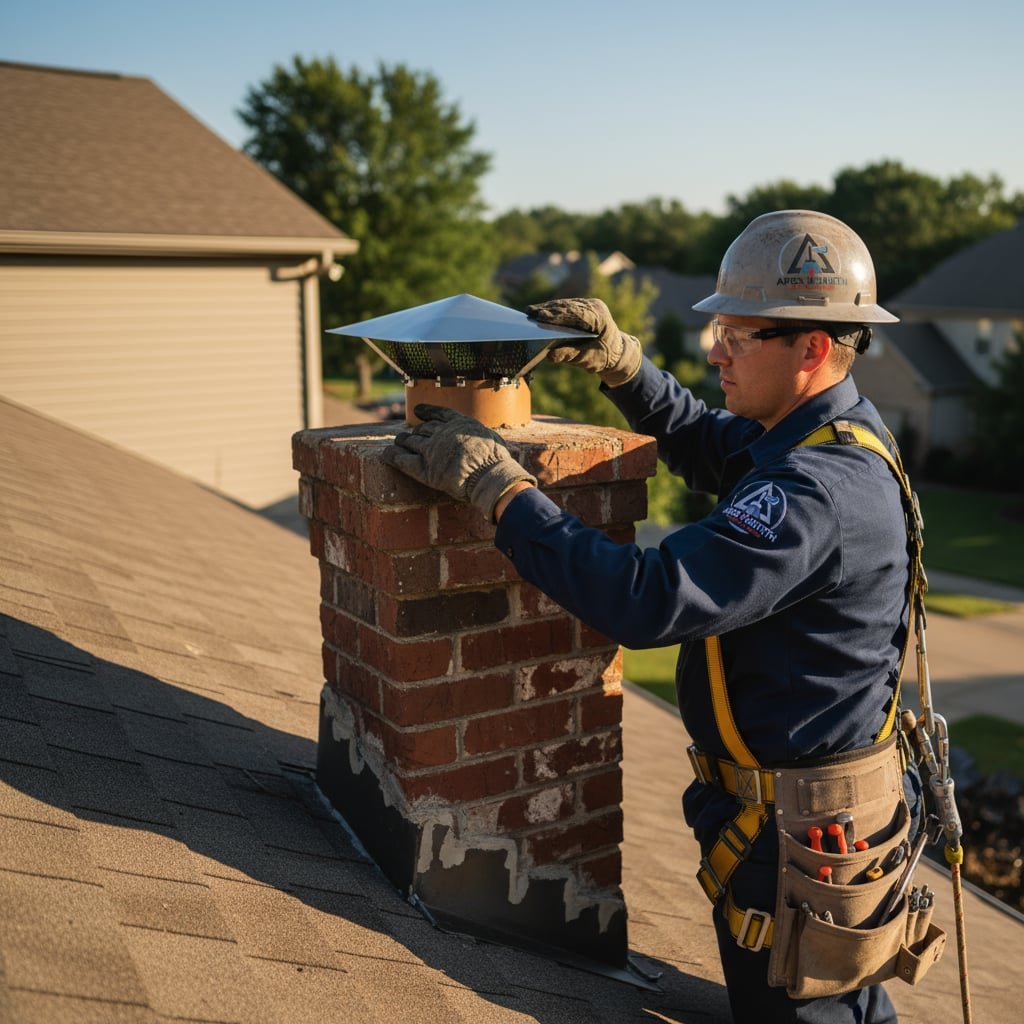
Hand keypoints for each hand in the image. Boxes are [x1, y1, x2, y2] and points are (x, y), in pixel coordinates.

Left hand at [381, 405, 536, 520]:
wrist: (490, 475)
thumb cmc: (497, 461)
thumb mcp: (491, 437)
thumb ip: (481, 435)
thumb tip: (486, 438)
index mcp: (458, 423)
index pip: (438, 414)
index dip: (426, 411)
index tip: (418, 411)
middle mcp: (442, 433)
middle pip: (422, 429)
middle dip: (415, 431)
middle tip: (408, 435)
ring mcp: (431, 450)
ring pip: (410, 441)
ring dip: (402, 441)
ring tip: (397, 442)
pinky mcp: (424, 468)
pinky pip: (401, 459)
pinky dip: (392, 456)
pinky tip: (385, 454)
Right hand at [525, 297, 641, 386]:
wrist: (617, 353)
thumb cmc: (603, 358)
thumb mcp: (588, 359)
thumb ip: (569, 356)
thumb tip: (550, 356)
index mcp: (600, 318)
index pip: (575, 314)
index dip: (557, 315)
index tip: (540, 317)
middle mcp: (595, 307)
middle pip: (568, 307)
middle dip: (548, 310)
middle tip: (529, 312)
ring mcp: (589, 304)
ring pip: (565, 305)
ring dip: (547, 308)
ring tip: (529, 312)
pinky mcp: (583, 306)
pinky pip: (565, 306)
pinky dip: (552, 310)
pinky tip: (538, 312)